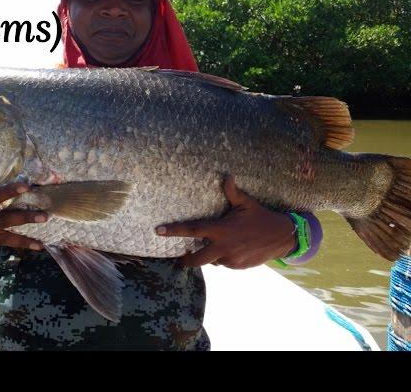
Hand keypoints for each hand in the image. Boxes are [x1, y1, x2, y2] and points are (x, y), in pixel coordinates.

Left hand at [156, 175, 295, 268]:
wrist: (283, 238)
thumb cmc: (261, 217)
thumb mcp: (246, 204)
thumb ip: (233, 192)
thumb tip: (227, 176)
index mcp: (221, 229)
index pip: (192, 230)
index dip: (174, 231)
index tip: (158, 231)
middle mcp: (223, 247)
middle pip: (196, 259)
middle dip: (186, 260)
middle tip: (181, 256)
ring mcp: (231, 259)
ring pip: (212, 261)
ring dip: (210, 255)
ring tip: (217, 245)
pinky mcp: (238, 267)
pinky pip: (224, 264)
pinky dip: (223, 258)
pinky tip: (232, 249)